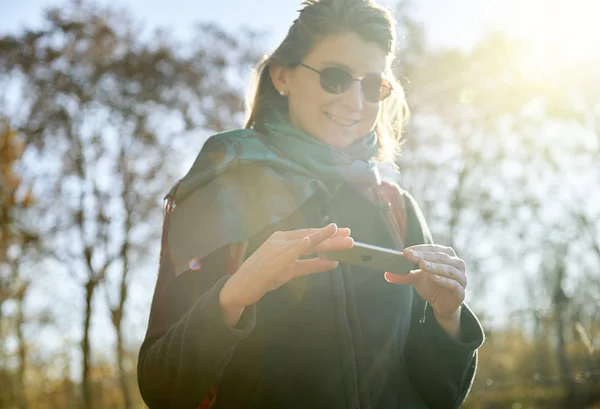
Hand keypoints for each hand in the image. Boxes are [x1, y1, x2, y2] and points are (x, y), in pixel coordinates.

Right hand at [219, 223, 353, 325]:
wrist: (240, 287)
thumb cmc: (264, 277)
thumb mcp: (291, 270)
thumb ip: (311, 265)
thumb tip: (333, 262)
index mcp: (283, 239)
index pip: (310, 234)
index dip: (328, 233)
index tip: (343, 232)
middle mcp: (281, 240)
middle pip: (311, 236)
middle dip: (332, 236)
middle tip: (350, 235)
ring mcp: (277, 249)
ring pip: (307, 242)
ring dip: (326, 241)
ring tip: (344, 240)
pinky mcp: (274, 261)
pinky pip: (292, 251)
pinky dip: (303, 245)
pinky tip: (315, 242)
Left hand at [384, 244, 465, 327]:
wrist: (442, 305)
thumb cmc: (431, 285)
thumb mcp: (416, 279)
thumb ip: (404, 275)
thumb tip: (386, 274)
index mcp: (447, 255)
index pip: (433, 249)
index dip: (420, 249)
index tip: (406, 251)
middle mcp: (456, 264)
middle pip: (441, 257)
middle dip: (425, 256)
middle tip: (412, 256)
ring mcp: (461, 277)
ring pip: (448, 269)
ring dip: (434, 266)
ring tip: (422, 265)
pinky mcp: (460, 292)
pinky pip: (453, 284)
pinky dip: (443, 280)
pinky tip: (433, 278)